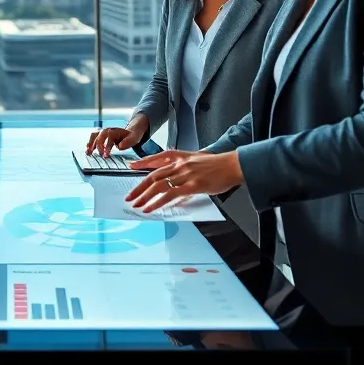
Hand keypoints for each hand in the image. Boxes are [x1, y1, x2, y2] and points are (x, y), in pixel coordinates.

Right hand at [86, 114, 147, 156]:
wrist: (129, 133)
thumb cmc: (131, 136)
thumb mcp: (133, 138)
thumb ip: (128, 142)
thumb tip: (120, 146)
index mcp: (114, 131)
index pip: (108, 139)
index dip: (106, 147)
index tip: (105, 155)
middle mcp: (106, 130)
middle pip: (100, 137)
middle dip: (98, 147)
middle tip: (100, 156)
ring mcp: (102, 132)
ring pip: (94, 136)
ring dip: (90, 144)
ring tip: (88, 153)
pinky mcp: (99, 135)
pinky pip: (92, 138)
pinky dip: (89, 143)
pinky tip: (88, 151)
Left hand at [124, 150, 243, 212]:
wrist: (233, 165)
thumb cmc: (219, 165)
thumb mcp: (199, 161)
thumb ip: (185, 170)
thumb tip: (177, 185)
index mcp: (181, 156)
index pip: (157, 158)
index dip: (143, 163)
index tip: (132, 166)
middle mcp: (180, 164)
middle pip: (153, 175)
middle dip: (139, 187)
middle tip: (130, 195)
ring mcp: (184, 174)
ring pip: (158, 185)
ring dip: (144, 196)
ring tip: (136, 204)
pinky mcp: (191, 185)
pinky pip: (169, 194)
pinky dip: (157, 202)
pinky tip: (150, 208)